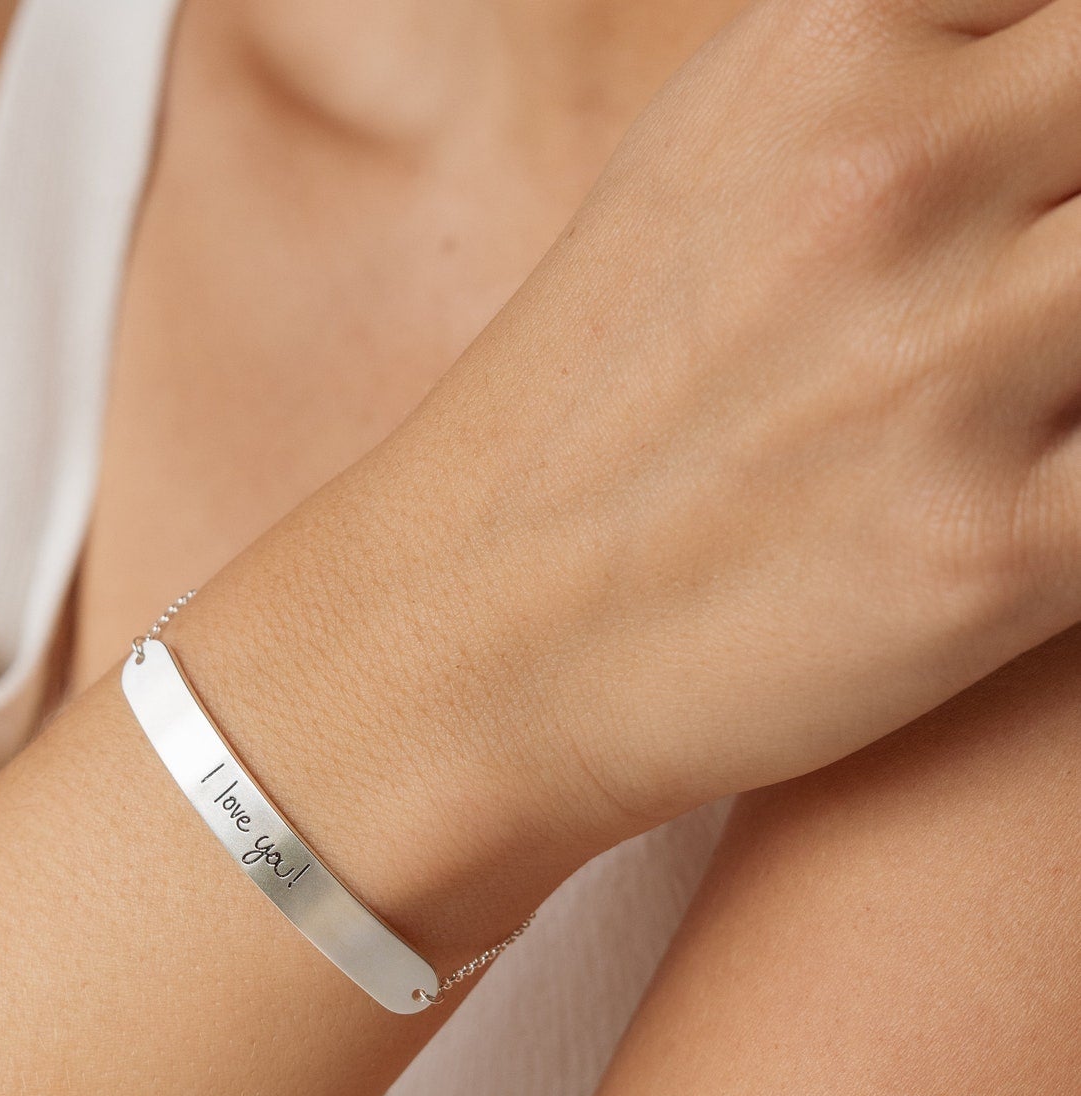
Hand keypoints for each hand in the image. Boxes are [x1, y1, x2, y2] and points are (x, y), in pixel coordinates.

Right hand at [345, 0, 1080, 853]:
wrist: (470, 641)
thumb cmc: (586, 420)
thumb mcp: (710, 163)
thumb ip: (893, 77)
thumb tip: (1032, 71)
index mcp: (829, 44)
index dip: (1078, 105)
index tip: (1046, 185)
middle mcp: (898, 178)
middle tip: (1039, 291)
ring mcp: (949, 364)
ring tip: (1034, 398)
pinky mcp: (995, 551)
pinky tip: (1045, 488)